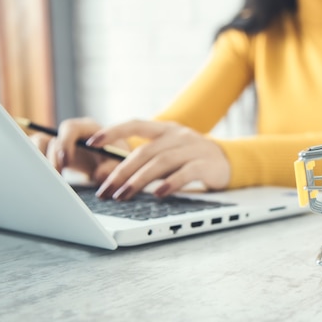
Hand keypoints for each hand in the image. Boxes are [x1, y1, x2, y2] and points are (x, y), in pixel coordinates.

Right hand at [30, 117, 121, 182]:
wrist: (109, 166)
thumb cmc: (116, 160)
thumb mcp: (118, 163)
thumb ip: (112, 167)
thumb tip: (98, 175)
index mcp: (88, 128)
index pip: (70, 128)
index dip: (65, 143)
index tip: (66, 162)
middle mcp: (70, 133)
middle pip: (50, 138)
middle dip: (51, 158)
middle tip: (56, 177)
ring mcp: (59, 142)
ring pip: (39, 145)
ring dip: (41, 162)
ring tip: (51, 180)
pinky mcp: (52, 153)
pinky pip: (37, 155)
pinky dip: (38, 166)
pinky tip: (46, 179)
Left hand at [86, 120, 230, 199]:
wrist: (230, 162)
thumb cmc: (192, 160)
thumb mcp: (169, 154)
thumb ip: (146, 161)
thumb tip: (111, 175)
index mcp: (165, 130)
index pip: (135, 124)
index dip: (113, 131)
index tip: (91, 142)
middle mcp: (178, 135)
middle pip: (145, 151)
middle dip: (121, 172)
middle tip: (105, 190)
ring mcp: (194, 148)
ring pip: (162, 162)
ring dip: (139, 180)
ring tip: (123, 196)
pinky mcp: (208, 164)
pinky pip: (186, 172)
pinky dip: (170, 183)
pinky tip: (158, 194)